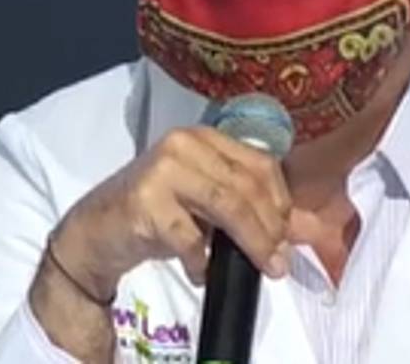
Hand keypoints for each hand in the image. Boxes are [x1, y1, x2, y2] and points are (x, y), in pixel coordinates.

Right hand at [48, 126, 292, 300]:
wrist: (96, 232)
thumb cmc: (157, 216)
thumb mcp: (210, 209)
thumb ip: (257, 213)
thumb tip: (313, 231)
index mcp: (204, 137)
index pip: (259, 163)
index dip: (281, 201)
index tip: (287, 235)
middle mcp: (184, 143)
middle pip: (247, 185)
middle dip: (271, 228)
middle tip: (278, 262)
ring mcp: (162, 169)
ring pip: (227, 205)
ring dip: (252, 243)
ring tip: (262, 268)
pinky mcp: (145, 202)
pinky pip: (190, 236)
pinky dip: (203, 261)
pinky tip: (201, 272)